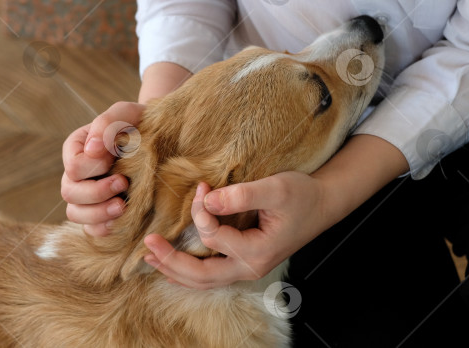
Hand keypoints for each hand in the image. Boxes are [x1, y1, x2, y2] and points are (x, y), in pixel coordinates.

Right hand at [61, 101, 145, 235]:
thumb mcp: (125, 113)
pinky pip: (90, 229)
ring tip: (123, 206)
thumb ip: (107, 124)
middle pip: (70, 193)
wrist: (161, 139)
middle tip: (123, 184)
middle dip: (96, 192)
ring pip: (75, 214)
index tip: (114, 159)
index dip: (93, 167)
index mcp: (77, 148)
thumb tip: (92, 150)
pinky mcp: (100, 212)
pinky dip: (103, 228)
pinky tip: (122, 219)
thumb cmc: (139, 123)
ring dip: (98, 213)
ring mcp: (86, 195)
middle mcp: (76, 174)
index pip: (73, 166)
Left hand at [142, 171, 332, 288]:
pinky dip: (188, 273)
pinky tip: (172, 267)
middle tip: (147, 244)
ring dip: (174, 270)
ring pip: (204, 281)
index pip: (213, 238)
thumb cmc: (301, 195)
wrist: (321, 203)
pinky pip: (211, 276)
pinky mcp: (243, 262)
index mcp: (256, 251)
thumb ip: (241, 195)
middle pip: (201, 276)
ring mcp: (246, 268)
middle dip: (171, 261)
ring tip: (150, 258)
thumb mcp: (275, 188)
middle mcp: (249, 267)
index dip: (200, 212)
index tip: (202, 187)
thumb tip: (209, 201)